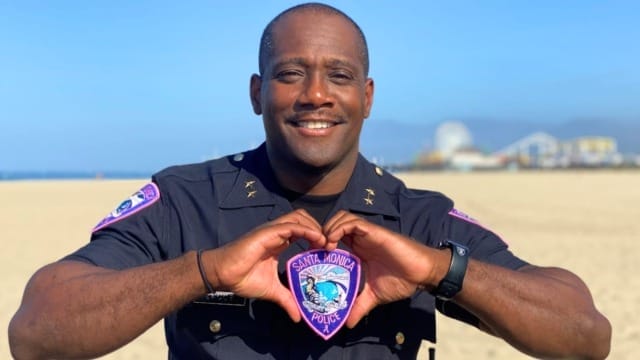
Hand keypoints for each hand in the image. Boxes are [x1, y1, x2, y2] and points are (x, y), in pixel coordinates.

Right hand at [205, 209, 325, 321]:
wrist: (223, 274)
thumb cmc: (243, 278)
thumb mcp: (271, 290)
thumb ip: (286, 299)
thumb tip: (297, 317)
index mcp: (279, 242)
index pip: (302, 231)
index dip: (316, 237)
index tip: (327, 250)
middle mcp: (277, 233)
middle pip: (303, 219)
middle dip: (318, 228)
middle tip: (329, 245)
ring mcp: (272, 230)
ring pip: (299, 218)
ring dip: (315, 227)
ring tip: (325, 242)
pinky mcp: (268, 232)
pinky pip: (291, 225)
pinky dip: (306, 230)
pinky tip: (316, 240)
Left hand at [324, 210, 438, 327]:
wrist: (421, 273)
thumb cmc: (401, 280)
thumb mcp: (374, 295)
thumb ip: (360, 306)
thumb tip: (348, 324)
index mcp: (358, 250)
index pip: (334, 237)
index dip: (321, 244)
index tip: (313, 258)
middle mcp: (360, 239)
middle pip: (334, 223)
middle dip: (321, 233)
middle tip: (315, 250)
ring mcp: (367, 234)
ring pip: (341, 218)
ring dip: (328, 228)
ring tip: (325, 247)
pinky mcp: (374, 231)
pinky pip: (352, 222)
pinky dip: (339, 228)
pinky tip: (333, 242)